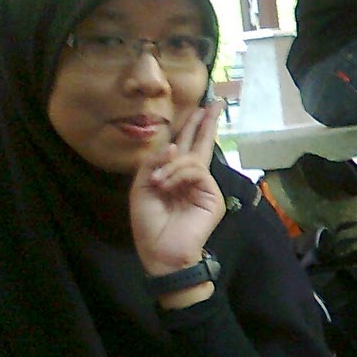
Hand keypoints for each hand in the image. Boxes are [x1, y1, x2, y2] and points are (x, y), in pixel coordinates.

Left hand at [132, 102, 225, 278]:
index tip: (201, 108)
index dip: (192, 127)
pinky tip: (165, 185)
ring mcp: (204, 186)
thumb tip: (173, 145)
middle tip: (214, 103)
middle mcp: (193, 178)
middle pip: (202, 143)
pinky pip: (196, 170)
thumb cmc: (149, 224)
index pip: (186, 146)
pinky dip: (177, 173)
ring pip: (192, 157)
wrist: (160, 253)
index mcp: (176, 175)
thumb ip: (154, 163)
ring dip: (170, 165)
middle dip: (206, 122)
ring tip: (157, 183)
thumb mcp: (141, 187)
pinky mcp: (211, 195)